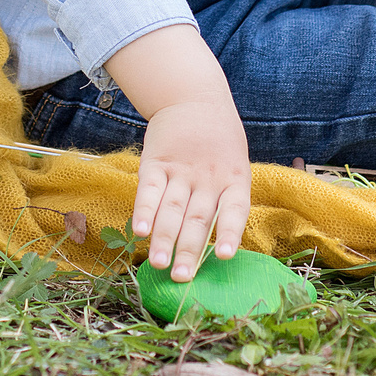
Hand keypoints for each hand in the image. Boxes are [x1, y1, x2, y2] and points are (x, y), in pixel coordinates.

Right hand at [103, 25, 252, 280]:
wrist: (194, 98)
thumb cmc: (220, 142)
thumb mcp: (235, 164)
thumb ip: (227, 198)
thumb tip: (222, 247)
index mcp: (234, 178)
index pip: (234, 209)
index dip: (230, 233)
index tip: (226, 256)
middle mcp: (208, 177)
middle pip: (198, 218)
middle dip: (189, 250)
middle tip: (181, 278)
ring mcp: (181, 170)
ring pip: (172, 209)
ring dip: (164, 238)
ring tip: (159, 263)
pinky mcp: (156, 162)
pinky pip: (150, 189)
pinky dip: (144, 210)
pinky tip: (140, 230)